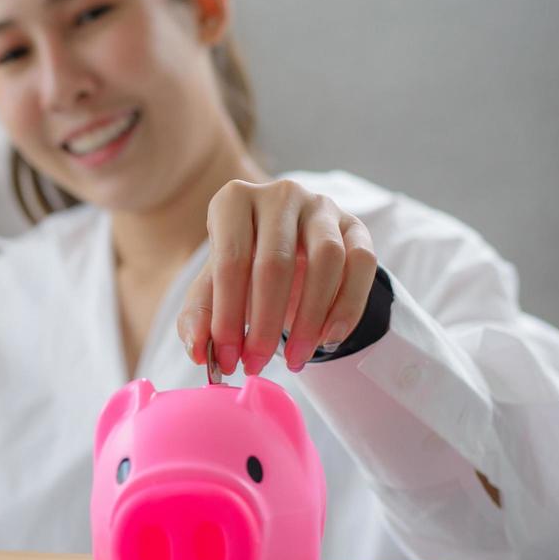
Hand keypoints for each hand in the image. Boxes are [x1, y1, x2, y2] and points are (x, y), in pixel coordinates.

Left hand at [177, 179, 377, 375]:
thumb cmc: (242, 264)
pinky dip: (348, 307)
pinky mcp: (355, 225)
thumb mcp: (213, 285)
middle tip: (256, 364)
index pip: (230, 262)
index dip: (226, 317)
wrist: (285, 243)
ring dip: (310, 320)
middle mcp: (279, 195)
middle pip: (276, 263)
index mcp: (233, 201)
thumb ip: (199, 315)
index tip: (225, 359)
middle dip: (265, 325)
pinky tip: (328, 338)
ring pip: (326, 260)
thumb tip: (196, 351)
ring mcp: (321, 206)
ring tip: (296, 358)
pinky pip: (362, 263)